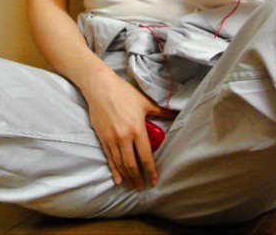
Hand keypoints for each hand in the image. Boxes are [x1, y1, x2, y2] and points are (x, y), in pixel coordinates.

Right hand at [81, 69, 175, 190]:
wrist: (100, 87)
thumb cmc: (124, 93)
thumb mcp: (145, 102)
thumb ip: (160, 111)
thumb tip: (176, 114)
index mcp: (137, 130)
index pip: (145, 156)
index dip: (150, 171)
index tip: (154, 181)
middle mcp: (124, 138)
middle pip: (132, 164)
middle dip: (138, 178)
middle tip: (142, 187)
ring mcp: (112, 139)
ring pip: (120, 164)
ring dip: (127, 177)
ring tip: (132, 185)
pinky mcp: (102, 138)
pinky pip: (109, 158)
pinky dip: (114, 170)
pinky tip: (118, 179)